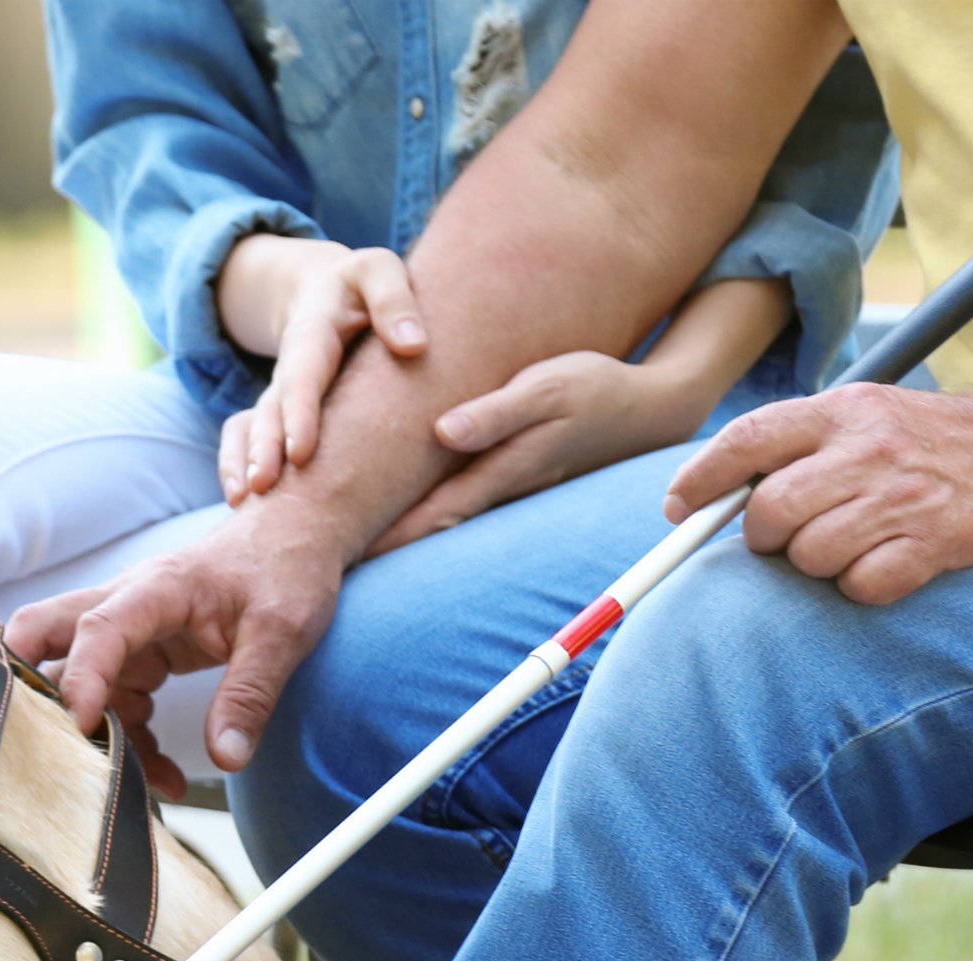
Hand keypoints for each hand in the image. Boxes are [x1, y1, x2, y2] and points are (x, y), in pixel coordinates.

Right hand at [3, 500, 349, 781]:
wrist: (296, 538)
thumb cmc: (286, 568)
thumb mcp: (281, 633)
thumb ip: (251, 693)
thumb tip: (226, 756)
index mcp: (157, 588)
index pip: (98, 628)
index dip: (82, 678)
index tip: (82, 724)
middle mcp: (128, 604)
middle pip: (44, 631)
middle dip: (27, 682)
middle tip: (37, 735)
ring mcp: (130, 630)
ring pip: (81, 682)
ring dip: (103, 733)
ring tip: (154, 778)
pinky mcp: (142, 653)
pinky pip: (117, 700)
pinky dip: (132, 738)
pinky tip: (164, 771)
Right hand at [214, 239, 426, 502]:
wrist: (327, 290)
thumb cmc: (362, 285)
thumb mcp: (379, 271)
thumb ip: (394, 300)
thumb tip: (413, 347)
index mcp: (312, 334)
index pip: (303, 375)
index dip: (299, 414)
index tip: (300, 453)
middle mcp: (288, 370)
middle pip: (269, 410)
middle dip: (263, 449)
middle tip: (262, 487)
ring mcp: (280, 395)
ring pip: (251, 429)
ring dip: (243, 464)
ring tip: (243, 505)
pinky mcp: (280, 415)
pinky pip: (247, 439)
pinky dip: (237, 467)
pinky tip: (243, 507)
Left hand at [364, 348, 724, 554]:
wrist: (647, 409)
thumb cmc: (593, 388)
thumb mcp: (548, 387)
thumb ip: (497, 413)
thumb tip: (444, 432)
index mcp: (501, 470)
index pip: (433, 513)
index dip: (387, 535)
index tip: (340, 551)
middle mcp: (500, 489)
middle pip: (430, 525)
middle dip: (381, 543)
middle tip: (325, 560)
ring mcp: (507, 489)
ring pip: (444, 516)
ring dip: (400, 531)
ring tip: (349, 543)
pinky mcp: (512, 478)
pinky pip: (461, 499)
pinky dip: (427, 510)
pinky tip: (397, 512)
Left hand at [664, 381, 972, 604]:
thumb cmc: (924, 441)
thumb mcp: (860, 414)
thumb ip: (793, 444)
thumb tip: (705, 494)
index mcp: (841, 411)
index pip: (747, 440)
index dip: (700, 479)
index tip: (676, 508)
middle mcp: (868, 449)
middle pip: (769, 511)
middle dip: (765, 536)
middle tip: (788, 535)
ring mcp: (902, 497)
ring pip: (810, 555)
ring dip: (816, 563)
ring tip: (850, 543)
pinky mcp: (936, 543)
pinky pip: (861, 585)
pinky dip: (862, 585)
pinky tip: (885, 562)